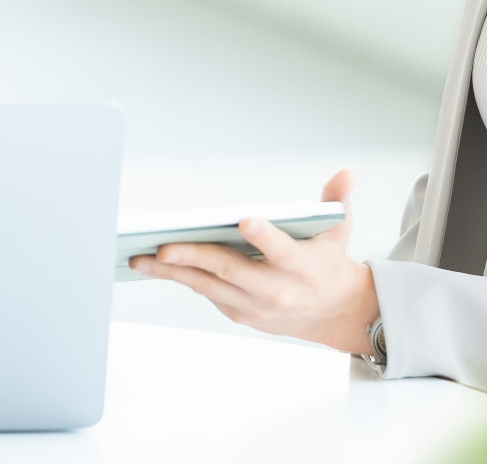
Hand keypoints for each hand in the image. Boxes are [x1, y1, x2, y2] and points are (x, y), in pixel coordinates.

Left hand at [128, 169, 378, 354]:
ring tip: (141, 258)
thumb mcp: (338, 229)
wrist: (329, 312)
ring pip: (208, 285)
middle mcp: (275, 289)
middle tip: (164, 245)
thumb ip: (336, 200)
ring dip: (173, 272)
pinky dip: (179, 277)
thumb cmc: (326, 262)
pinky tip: (154, 265)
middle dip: (194, 257)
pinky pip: (204, 291)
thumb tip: (346, 173)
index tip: (245, 221)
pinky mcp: (237, 311)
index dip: (264, 236)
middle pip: (230, 270)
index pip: (281, 250)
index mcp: (301, 266)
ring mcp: (253, 304)